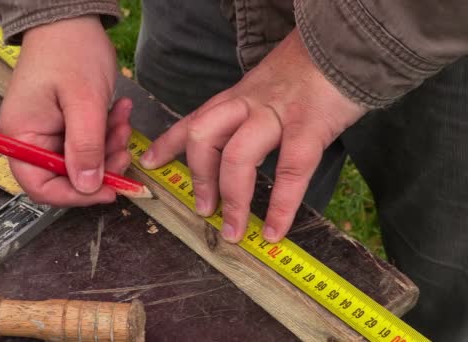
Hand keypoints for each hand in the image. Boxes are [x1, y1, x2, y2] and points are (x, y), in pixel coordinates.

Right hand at [0, 16, 132, 205]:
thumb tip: (87, 187)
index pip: (41, 186)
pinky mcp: (66, 124)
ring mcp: (49, 132)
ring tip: (123, 122)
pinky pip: (90, 142)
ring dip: (109, 147)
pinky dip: (108, 133)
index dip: (75, 195)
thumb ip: (85, 147)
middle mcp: (31, 139)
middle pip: (66, 176)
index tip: (108, 191)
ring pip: (83, 161)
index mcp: (22, 136)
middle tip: (124, 149)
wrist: (71, 19)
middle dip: (100, 166)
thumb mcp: (83, 101)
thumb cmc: (70, 51)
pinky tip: (120, 113)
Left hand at [140, 29, 365, 242]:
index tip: (150, 163)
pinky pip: (291, 170)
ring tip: (232, 230)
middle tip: (202, 209)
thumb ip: (249, 110)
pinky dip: (281, 206)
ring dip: (231, 198)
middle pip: (204, 137)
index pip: (193, 119)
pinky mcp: (310, 126)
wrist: (347, 44)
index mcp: (237, 96)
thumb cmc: (308, 69)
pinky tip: (276, 230)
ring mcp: (277, 115)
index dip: (168, 143)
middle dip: (198, 177)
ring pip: (237, 156)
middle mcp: (248, 104)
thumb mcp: (266, 84)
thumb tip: (237, 143)